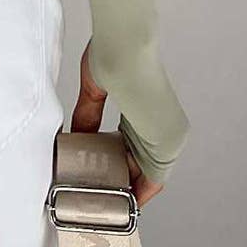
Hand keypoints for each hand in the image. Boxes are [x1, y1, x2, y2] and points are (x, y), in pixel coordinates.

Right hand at [72, 40, 163, 208]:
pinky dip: (135, 193)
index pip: (135, 144)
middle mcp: (164, 125)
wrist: (125, 45)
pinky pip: (153, 180)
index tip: (100, 176)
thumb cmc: (113, 51)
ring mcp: (170, 136)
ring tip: (101, 201)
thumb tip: (76, 135)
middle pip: (139, 163)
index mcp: (149, 108)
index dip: (116, 162)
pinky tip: (117, 201)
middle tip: (95, 193)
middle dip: (117, 179)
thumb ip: (89, 114)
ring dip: (124, 188)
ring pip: (146, 174)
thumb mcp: (95, 88)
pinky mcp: (169, 144)